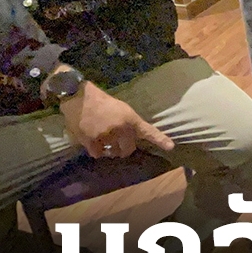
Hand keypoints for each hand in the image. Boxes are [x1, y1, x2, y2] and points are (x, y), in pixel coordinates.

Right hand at [60, 81, 174, 157]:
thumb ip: (129, 124)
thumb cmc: (102, 101)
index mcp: (130, 119)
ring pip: (113, 154)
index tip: (171, 147)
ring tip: (103, 138)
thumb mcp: (122, 109)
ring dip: (110, 150)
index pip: (148, 131)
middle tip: (117, 141)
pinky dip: (97, 150)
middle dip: (124, 149)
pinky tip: (94, 141)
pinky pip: (98, 154)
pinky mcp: (92, 141)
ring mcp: (106, 136)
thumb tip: (132, 139)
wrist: (80, 98)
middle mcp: (121, 129)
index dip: (160, 140)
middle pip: (128, 150)